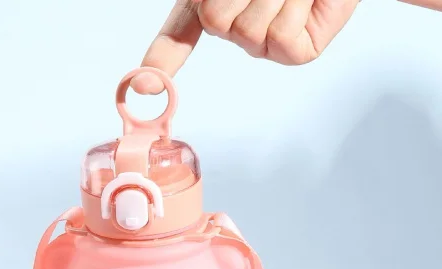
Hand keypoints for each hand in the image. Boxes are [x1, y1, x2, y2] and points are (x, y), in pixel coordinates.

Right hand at [133, 0, 360, 93]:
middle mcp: (239, 26)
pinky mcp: (297, 52)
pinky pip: (281, 38)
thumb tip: (204, 19)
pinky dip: (295, 10)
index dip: (162, 58)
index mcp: (215, 2)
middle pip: (215, 21)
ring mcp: (266, 43)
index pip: (180, 34)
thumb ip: (205, 0)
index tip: (144, 86)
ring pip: (248, 31)